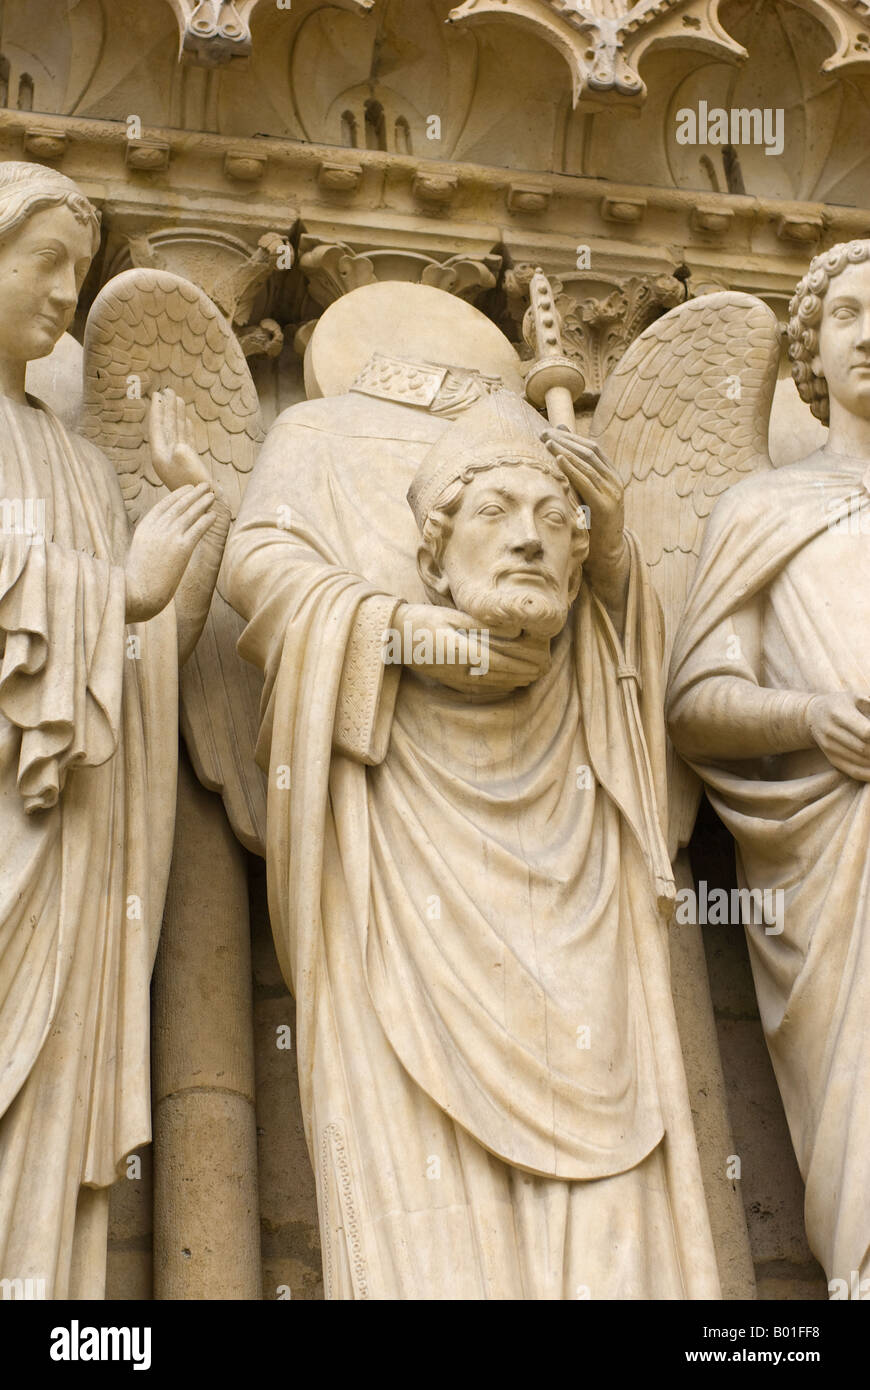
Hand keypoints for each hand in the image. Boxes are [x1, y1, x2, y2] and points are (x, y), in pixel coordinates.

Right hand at [126, 483, 216, 621]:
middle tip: (204, 486)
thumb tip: (160, 538)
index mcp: (144, 527)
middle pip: (179, 505)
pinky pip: (198, 529)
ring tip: (212, 495)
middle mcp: (157, 528)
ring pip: (190, 514)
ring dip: (203, 503)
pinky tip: (214, 515)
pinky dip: (207, 520)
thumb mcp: (139, 552)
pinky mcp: (182, 548)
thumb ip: (150, 540)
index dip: (178, 495)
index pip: (163, 505)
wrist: (138, 593)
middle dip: (193, 494)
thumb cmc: (137, 579)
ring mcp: (170, 537)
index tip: (187, 488)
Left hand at [148, 388, 211, 491]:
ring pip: (175, 431)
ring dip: (176, 415)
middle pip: (165, 426)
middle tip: (166, 390)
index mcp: (159, 456)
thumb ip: (182, 452)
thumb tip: (181, 447)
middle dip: (166, 409)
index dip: (157, 410)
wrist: (207, 503)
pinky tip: (185, 419)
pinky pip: (185, 439)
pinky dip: (185, 428)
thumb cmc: (196, 486)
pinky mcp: (188, 461)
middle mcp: (166, 456)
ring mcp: (177, 458)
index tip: (156, 394)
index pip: (156, 427)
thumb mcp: (187, 466)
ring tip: (177, 399)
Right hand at [393, 603, 551, 694]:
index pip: (499, 658)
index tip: (541, 657)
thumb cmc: (423, 621)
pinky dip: (499, 685)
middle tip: (545, 667)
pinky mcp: (451, 682)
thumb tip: (513, 631)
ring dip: (515, 679)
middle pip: (500, 673)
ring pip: (492, 683)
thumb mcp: (452, 616)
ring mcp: (455, 679)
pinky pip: (480, 687)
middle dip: (524, 671)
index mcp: (460, 651)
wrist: (395, 638)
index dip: (521, 660)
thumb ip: (483, 625)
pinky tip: (511, 683)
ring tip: (534, 675)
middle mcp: (459, 670)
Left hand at [541, 428, 629, 610]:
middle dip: (565, 440)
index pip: (591, 448)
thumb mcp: (585, 497)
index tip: (550, 430)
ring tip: (547, 441)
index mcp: (611, 476)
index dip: (571, 437)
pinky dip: (572, 469)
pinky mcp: (606, 506)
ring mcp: (612, 492)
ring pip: (588, 463)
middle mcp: (614, 480)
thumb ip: (577, 478)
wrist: (608, 553)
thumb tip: (559, 457)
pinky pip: (588, 483)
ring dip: (565, 450)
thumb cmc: (593, 524)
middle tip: (544, 432)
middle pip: (589, 451)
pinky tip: (559, 459)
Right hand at [808, 692, 869, 780]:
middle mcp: (831, 732)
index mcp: (839, 714)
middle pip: (864, 749)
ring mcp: (829, 748)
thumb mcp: (856, 698)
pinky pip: (854, 771)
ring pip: (861, 762)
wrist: (813, 715)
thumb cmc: (842, 704)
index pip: (866, 732)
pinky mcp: (832, 759)